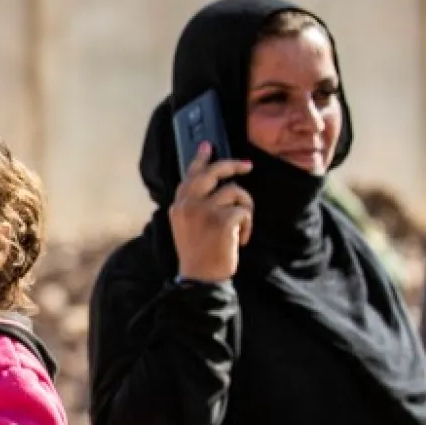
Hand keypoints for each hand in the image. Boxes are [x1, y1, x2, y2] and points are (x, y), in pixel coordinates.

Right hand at [170, 141, 254, 283]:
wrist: (199, 278)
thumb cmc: (197, 254)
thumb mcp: (186, 226)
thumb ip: (193, 205)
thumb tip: (214, 186)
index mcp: (178, 206)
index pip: (190, 175)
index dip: (200, 158)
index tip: (207, 146)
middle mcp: (188, 204)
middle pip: (213, 172)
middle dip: (232, 165)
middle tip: (247, 166)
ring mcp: (204, 211)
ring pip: (235, 191)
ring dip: (245, 207)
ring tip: (241, 226)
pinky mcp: (222, 220)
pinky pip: (244, 211)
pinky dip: (247, 225)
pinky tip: (240, 240)